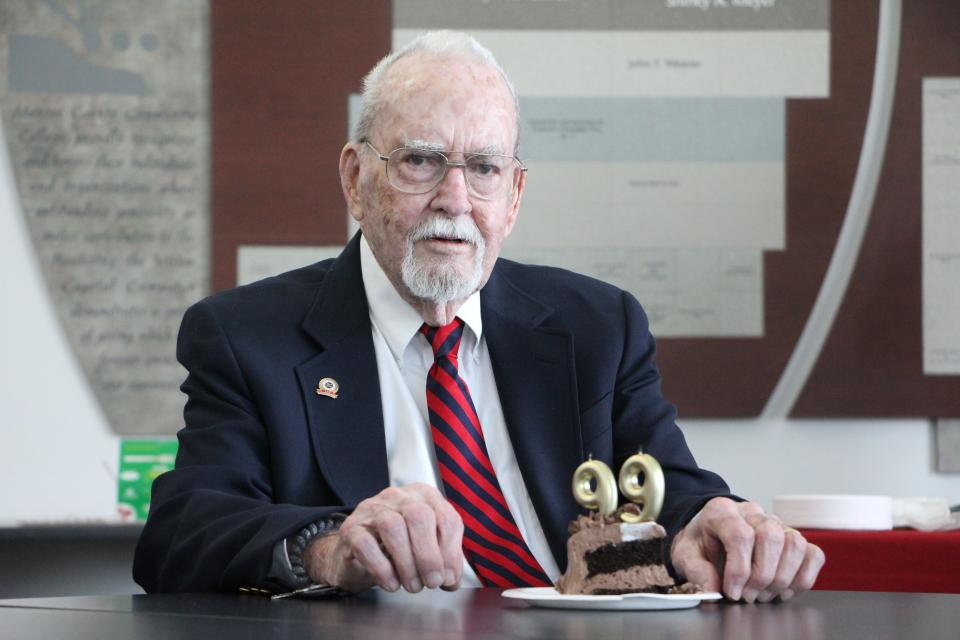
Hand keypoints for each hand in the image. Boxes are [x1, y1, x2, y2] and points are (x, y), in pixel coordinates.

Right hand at [304, 484, 463, 592]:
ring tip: (413, 585)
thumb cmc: (395, 549)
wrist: (355, 555)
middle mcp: (398, 496)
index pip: (446, 517)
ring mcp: (372, 509)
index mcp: (423, 496)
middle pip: (420, 516)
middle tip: (432, 583)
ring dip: (407, 563)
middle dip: (429, 556)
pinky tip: (391, 583)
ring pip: (393, 526)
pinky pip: (366, 544)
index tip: (449, 578)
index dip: (451, 552)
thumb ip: (442, 559)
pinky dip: (382, 569)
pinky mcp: (351, 528)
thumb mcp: (424, 548)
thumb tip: (451, 580)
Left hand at [670, 497, 824, 602]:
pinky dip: (803, 577)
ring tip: (763, 595)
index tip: (732, 592)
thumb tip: (713, 589)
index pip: (741, 534)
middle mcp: (752, 512)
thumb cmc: (699, 545)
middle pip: (772, 536)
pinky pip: (813, 553)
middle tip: (747, 596)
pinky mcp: (792, 538)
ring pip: (795, 543)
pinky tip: (783, 589)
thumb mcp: (686, 555)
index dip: (739, 569)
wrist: (707, 536)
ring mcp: (776, 523)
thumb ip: (697, 571)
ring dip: (782, 578)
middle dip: (761, 576)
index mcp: (722, 511)